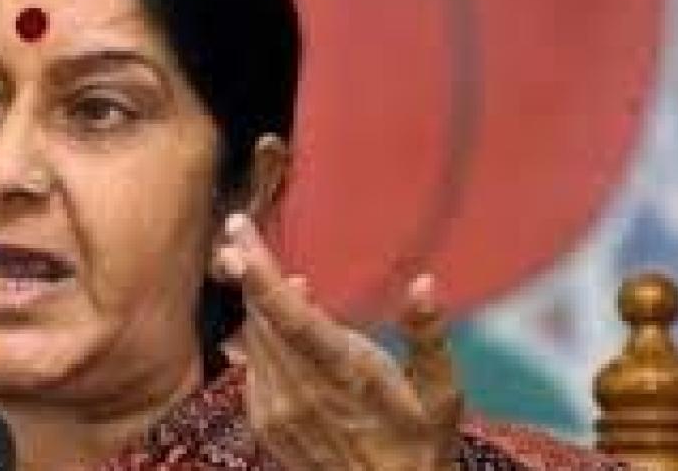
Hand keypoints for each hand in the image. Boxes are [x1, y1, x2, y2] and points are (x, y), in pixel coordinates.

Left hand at [216, 214, 461, 470]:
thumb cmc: (420, 446)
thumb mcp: (442, 396)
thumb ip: (428, 337)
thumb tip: (424, 284)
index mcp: (344, 377)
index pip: (290, 318)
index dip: (260, 275)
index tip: (238, 235)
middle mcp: (301, 394)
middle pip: (261, 319)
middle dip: (246, 272)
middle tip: (236, 231)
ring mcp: (277, 411)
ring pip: (253, 339)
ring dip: (254, 300)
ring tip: (260, 268)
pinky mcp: (264, 423)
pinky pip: (252, 364)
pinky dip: (260, 336)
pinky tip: (278, 324)